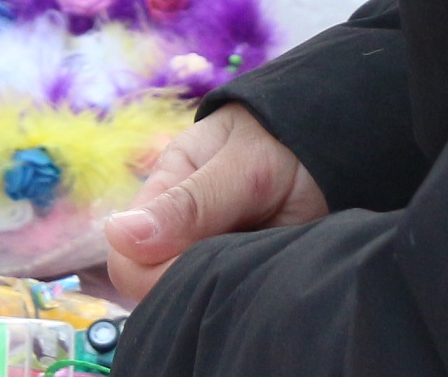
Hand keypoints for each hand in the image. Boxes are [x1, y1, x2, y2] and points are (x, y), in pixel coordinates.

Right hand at [104, 104, 328, 298]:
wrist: (330, 147)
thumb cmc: (278, 143)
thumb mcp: (240, 164)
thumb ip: (188, 202)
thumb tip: (117, 235)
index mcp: (162, 197)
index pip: (127, 261)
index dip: (156, 272)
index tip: (205, 258)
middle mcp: (177, 235)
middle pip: (153, 289)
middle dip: (194, 282)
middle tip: (245, 255)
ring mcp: (207, 258)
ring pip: (190, 299)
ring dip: (222, 289)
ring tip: (259, 260)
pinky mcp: (237, 277)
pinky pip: (226, 304)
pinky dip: (246, 299)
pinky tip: (267, 275)